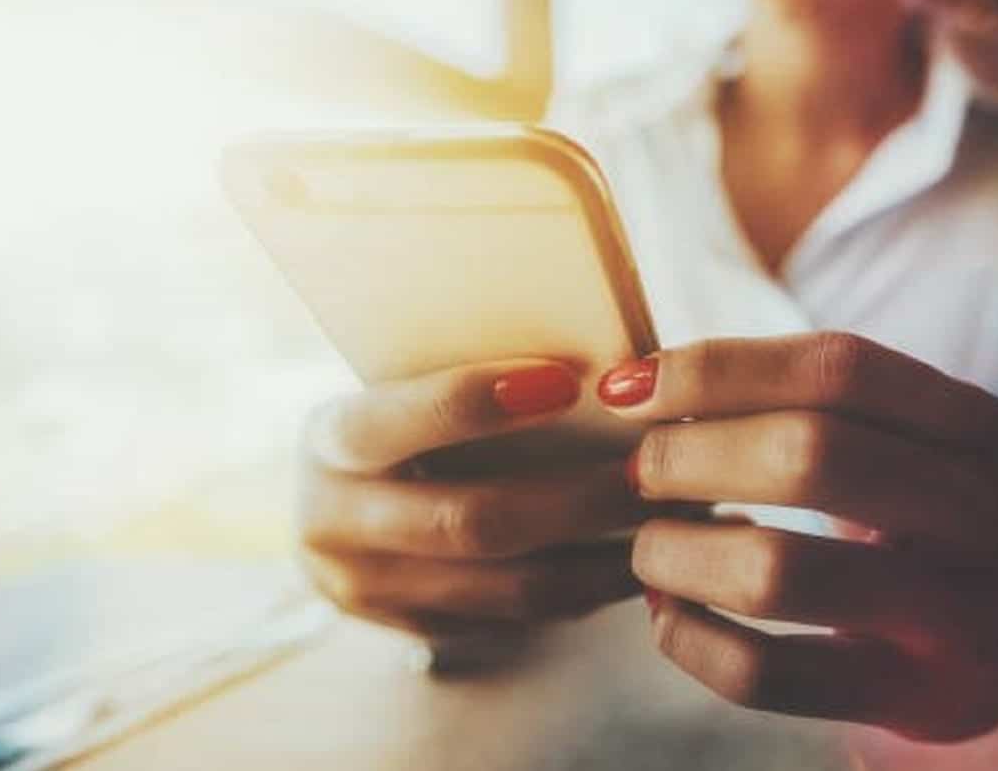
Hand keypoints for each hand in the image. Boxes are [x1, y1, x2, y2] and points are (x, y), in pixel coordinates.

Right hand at [297, 361, 648, 642]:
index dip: (481, 401)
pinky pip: (517, 619)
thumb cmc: (401, 419)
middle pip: (474, 521)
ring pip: (507, 587)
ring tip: (666, 524)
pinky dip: (583, 591)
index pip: (405, 420)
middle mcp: (334, 522)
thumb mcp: (404, 384)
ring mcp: (368, 591)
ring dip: (599, 559)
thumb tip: (603, 366)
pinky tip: (631, 563)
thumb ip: (475, 380)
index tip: (567, 381)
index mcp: (332, 440)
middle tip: (653, 471)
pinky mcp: (413, 631)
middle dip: (579, 499)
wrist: (337, 498)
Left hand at [599, 333, 997, 741]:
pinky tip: (671, 616)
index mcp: (986, 430)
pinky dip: (692, 641)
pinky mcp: (916, 701)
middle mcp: (989, 517)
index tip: (630, 386)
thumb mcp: (926, 438)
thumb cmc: (944, 510)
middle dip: (694, 457)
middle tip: (639, 472)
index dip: (719, 368)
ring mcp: (959, 618)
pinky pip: (770, 675)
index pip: (841, 368)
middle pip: (813, 455)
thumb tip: (645, 385)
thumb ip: (820, 402)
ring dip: (681, 553)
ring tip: (650, 548)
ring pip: (781, 573)